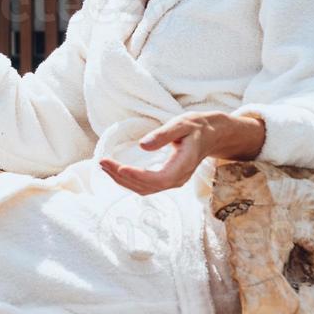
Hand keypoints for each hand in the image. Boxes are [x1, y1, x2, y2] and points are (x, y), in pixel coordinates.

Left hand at [99, 111, 263, 194]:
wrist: (211, 136)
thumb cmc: (196, 127)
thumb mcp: (181, 124)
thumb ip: (163, 134)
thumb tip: (142, 145)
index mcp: (184, 165)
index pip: (159, 179)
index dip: (137, 177)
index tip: (118, 167)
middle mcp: (178, 179)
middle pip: (147, 186)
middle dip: (121, 177)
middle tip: (102, 162)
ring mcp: (173, 182)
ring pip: (143, 189)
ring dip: (121, 180)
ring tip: (103, 165)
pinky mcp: (166, 180)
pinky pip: (145, 186)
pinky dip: (128, 180)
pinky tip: (115, 170)